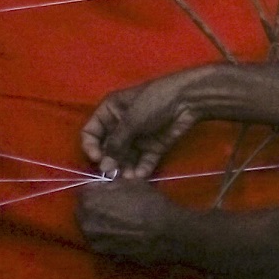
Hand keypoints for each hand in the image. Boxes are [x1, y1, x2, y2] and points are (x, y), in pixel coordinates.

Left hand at [76, 179, 186, 264]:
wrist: (166, 234)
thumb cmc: (150, 204)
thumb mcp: (132, 183)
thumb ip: (112, 184)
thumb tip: (105, 187)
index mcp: (90, 201)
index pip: (84, 192)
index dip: (96, 190)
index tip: (107, 191)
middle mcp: (86, 222)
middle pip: (84, 211)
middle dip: (95, 207)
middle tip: (112, 206)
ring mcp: (94, 241)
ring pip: (91, 227)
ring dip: (100, 222)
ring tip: (118, 221)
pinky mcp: (104, 254)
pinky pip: (101, 240)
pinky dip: (107, 236)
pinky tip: (122, 234)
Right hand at [82, 67, 210, 179]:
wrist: (187, 99)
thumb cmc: (153, 102)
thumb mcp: (130, 120)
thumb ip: (116, 144)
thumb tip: (103, 167)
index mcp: (109, 112)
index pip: (91, 132)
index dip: (91, 147)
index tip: (97, 159)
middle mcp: (120, 127)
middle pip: (108, 150)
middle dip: (110, 163)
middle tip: (113, 175)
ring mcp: (137, 138)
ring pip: (126, 159)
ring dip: (125, 169)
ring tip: (129, 179)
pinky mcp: (153, 147)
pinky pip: (143, 162)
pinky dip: (142, 169)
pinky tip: (141, 176)